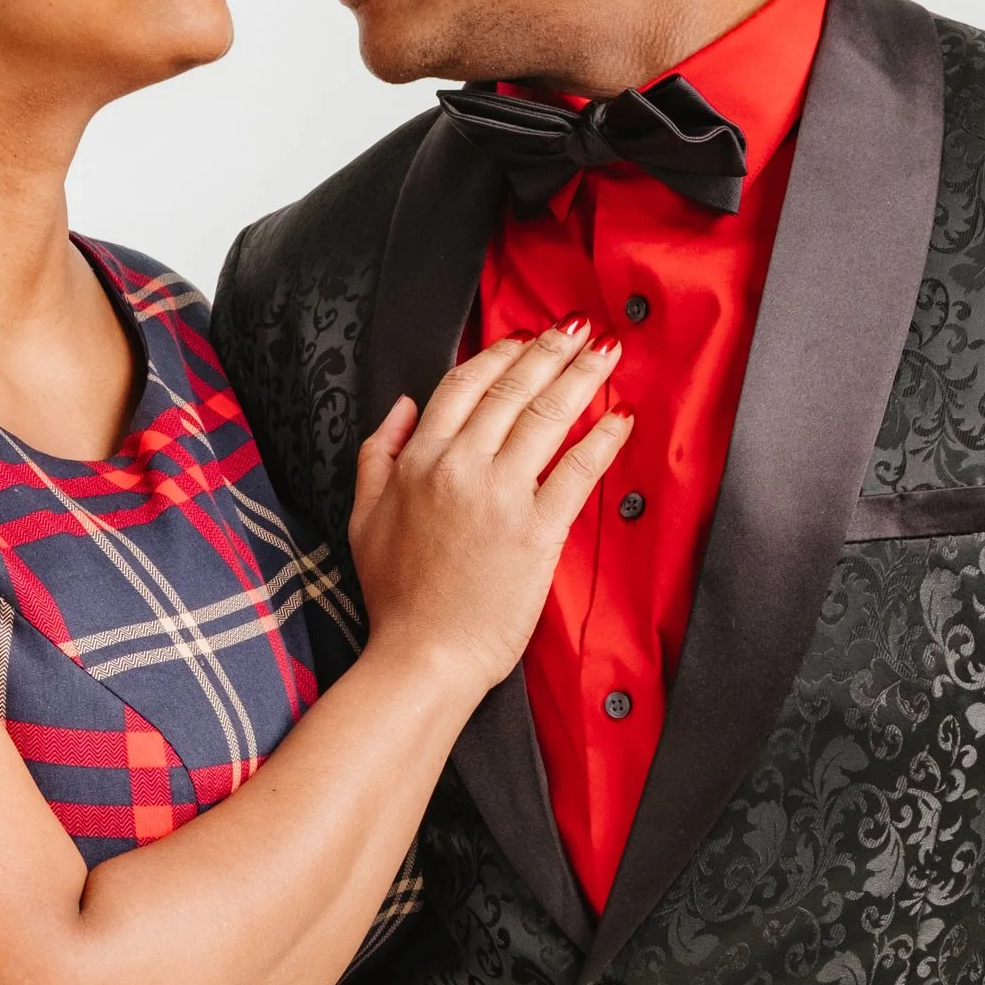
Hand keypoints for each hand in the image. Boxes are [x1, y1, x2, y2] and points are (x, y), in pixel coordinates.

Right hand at [349, 324, 630, 690]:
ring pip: (547, 416)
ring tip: (606, 351)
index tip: (523, 338)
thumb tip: (403, 408)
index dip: (498, 353)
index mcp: (419, 461)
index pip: (463, 385)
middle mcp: (461, 467)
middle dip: (550, 350)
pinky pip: (577, 471)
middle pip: (512, 389)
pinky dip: (602, 439)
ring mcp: (501, 496)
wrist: (423, 657)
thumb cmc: (396, 597)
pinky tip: (621, 418)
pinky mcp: (538, 530)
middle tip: (577, 327)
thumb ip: (379, 455)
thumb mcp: (363, 517)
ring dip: (581, 376)